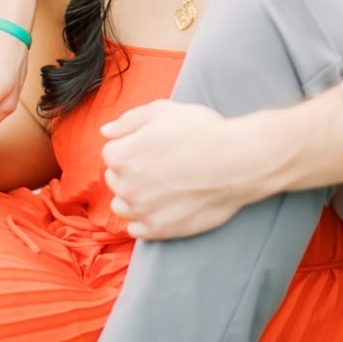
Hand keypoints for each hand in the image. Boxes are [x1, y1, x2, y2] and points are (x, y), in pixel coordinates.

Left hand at [100, 100, 253, 239]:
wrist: (236, 162)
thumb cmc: (200, 132)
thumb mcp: (161, 111)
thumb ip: (127, 121)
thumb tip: (106, 131)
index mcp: (121, 156)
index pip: (111, 152)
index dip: (132, 146)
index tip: (153, 146)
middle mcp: (125, 187)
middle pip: (116, 179)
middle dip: (132, 171)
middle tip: (161, 163)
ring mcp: (141, 212)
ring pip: (122, 205)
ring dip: (135, 197)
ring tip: (162, 185)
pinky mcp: (159, 231)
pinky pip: (137, 229)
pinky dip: (146, 218)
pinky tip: (164, 205)